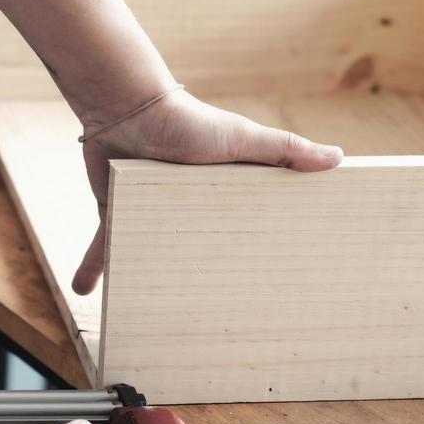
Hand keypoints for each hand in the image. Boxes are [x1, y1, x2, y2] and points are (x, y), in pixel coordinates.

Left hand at [74, 89, 342, 294]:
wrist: (125, 106)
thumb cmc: (187, 120)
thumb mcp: (241, 139)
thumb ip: (285, 150)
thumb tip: (338, 159)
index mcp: (219, 193)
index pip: (242, 229)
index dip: (253, 254)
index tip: (267, 285)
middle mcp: (184, 207)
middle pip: (196, 249)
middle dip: (203, 279)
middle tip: (214, 316)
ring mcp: (148, 212)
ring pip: (151, 254)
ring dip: (150, 281)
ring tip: (152, 317)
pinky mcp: (116, 211)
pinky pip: (106, 246)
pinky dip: (96, 266)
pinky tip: (86, 290)